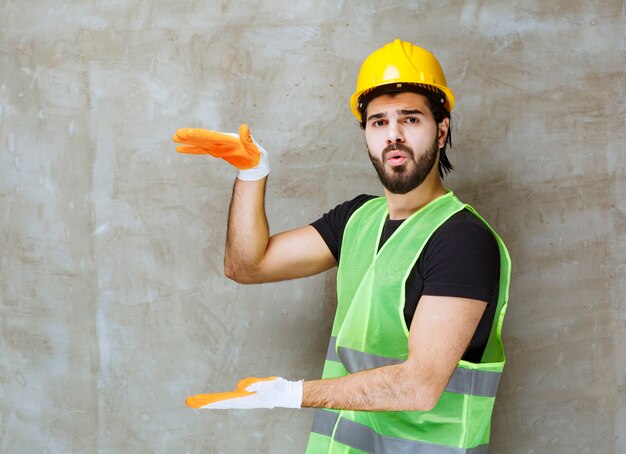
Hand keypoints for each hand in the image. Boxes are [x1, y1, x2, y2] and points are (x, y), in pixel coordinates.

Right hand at [173, 124, 269, 179]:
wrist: (255, 162)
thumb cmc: (256, 155)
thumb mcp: (254, 148)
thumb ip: (248, 138)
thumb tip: (244, 127)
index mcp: (227, 139)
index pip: (210, 136)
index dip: (199, 135)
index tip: (188, 133)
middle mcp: (219, 141)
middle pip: (202, 138)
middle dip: (189, 136)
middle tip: (175, 134)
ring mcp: (216, 146)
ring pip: (199, 143)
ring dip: (187, 142)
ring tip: (174, 138)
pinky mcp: (216, 152)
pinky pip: (201, 150)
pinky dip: (191, 150)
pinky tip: (180, 149)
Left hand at [186, 376, 302, 409]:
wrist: (287, 394)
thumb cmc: (278, 389)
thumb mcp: (269, 384)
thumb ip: (256, 384)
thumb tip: (241, 386)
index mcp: (244, 400)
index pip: (222, 401)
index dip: (208, 401)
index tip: (196, 401)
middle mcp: (241, 402)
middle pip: (218, 403)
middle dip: (203, 403)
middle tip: (188, 402)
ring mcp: (243, 401)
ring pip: (222, 403)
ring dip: (209, 402)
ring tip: (196, 402)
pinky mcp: (246, 398)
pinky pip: (227, 400)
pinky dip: (218, 401)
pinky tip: (214, 401)